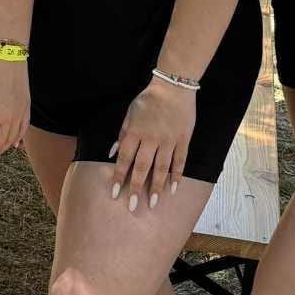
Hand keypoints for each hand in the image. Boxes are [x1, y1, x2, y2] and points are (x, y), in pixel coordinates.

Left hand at [111, 78, 195, 211]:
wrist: (174, 87)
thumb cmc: (148, 100)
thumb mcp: (129, 113)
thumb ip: (122, 134)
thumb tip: (111, 153)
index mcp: (135, 132)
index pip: (125, 158)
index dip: (119, 176)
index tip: (114, 193)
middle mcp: (151, 139)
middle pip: (142, 167)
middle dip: (136, 188)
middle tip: (132, 206)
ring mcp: (169, 140)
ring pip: (162, 167)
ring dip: (156, 186)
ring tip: (152, 203)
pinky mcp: (183, 140)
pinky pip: (180, 161)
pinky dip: (177, 175)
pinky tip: (173, 189)